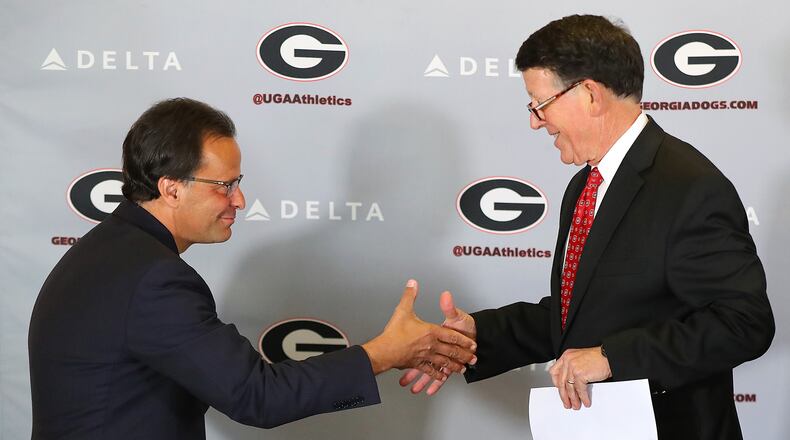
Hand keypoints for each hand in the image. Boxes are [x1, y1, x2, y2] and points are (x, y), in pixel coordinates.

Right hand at [362, 280, 476, 381]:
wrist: (384, 351)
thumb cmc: (394, 332)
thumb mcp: (403, 310)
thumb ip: (410, 295)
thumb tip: (413, 283)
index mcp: (431, 332)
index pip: (452, 336)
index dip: (464, 340)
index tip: (472, 344)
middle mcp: (431, 346)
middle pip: (452, 351)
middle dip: (464, 355)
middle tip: (473, 359)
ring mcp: (425, 357)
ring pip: (444, 362)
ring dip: (454, 366)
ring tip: (462, 369)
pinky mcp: (418, 365)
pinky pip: (431, 371)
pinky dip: (437, 375)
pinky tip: (442, 377)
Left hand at [549, 346, 611, 409]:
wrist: (609, 356)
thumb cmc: (598, 358)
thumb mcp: (580, 359)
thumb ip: (572, 367)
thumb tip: (570, 383)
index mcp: (566, 356)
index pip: (554, 371)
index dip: (556, 383)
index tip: (560, 390)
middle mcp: (568, 361)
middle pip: (561, 382)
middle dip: (564, 395)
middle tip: (567, 403)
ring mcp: (573, 367)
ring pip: (569, 387)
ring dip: (573, 399)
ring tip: (576, 405)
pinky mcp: (580, 374)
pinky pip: (580, 389)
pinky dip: (583, 397)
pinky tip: (585, 401)